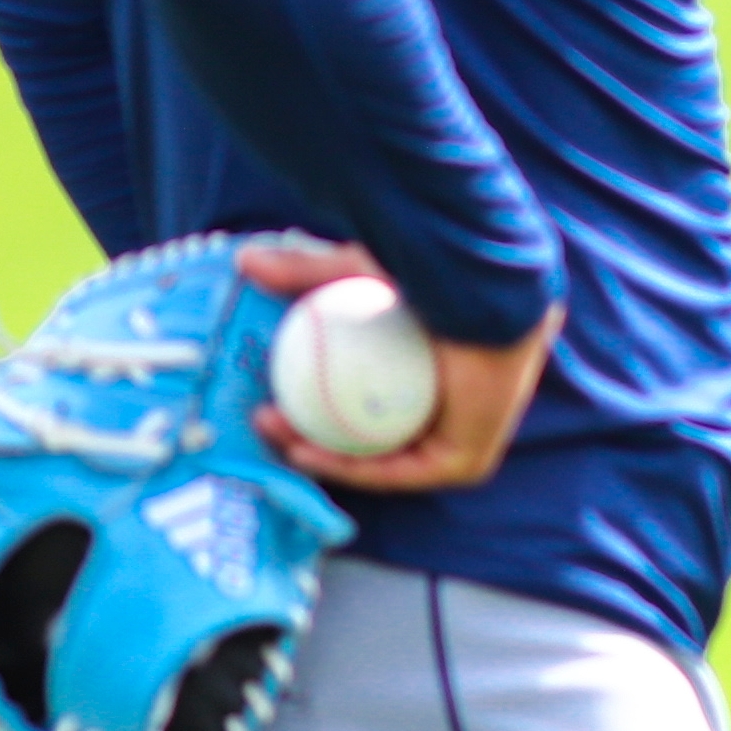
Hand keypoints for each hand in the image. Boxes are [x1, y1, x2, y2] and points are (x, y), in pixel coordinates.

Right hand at [236, 238, 559, 493]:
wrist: (484, 289)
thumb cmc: (434, 270)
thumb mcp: (357, 269)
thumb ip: (307, 271)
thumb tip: (246, 260)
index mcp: (439, 363)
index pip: (372, 398)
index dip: (317, 404)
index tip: (270, 394)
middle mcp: (455, 400)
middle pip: (371, 431)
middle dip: (310, 433)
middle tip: (264, 417)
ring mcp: (466, 433)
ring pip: (380, 455)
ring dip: (321, 453)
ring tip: (274, 433)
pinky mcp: (470, 458)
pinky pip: (399, 471)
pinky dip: (350, 468)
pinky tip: (304, 451)